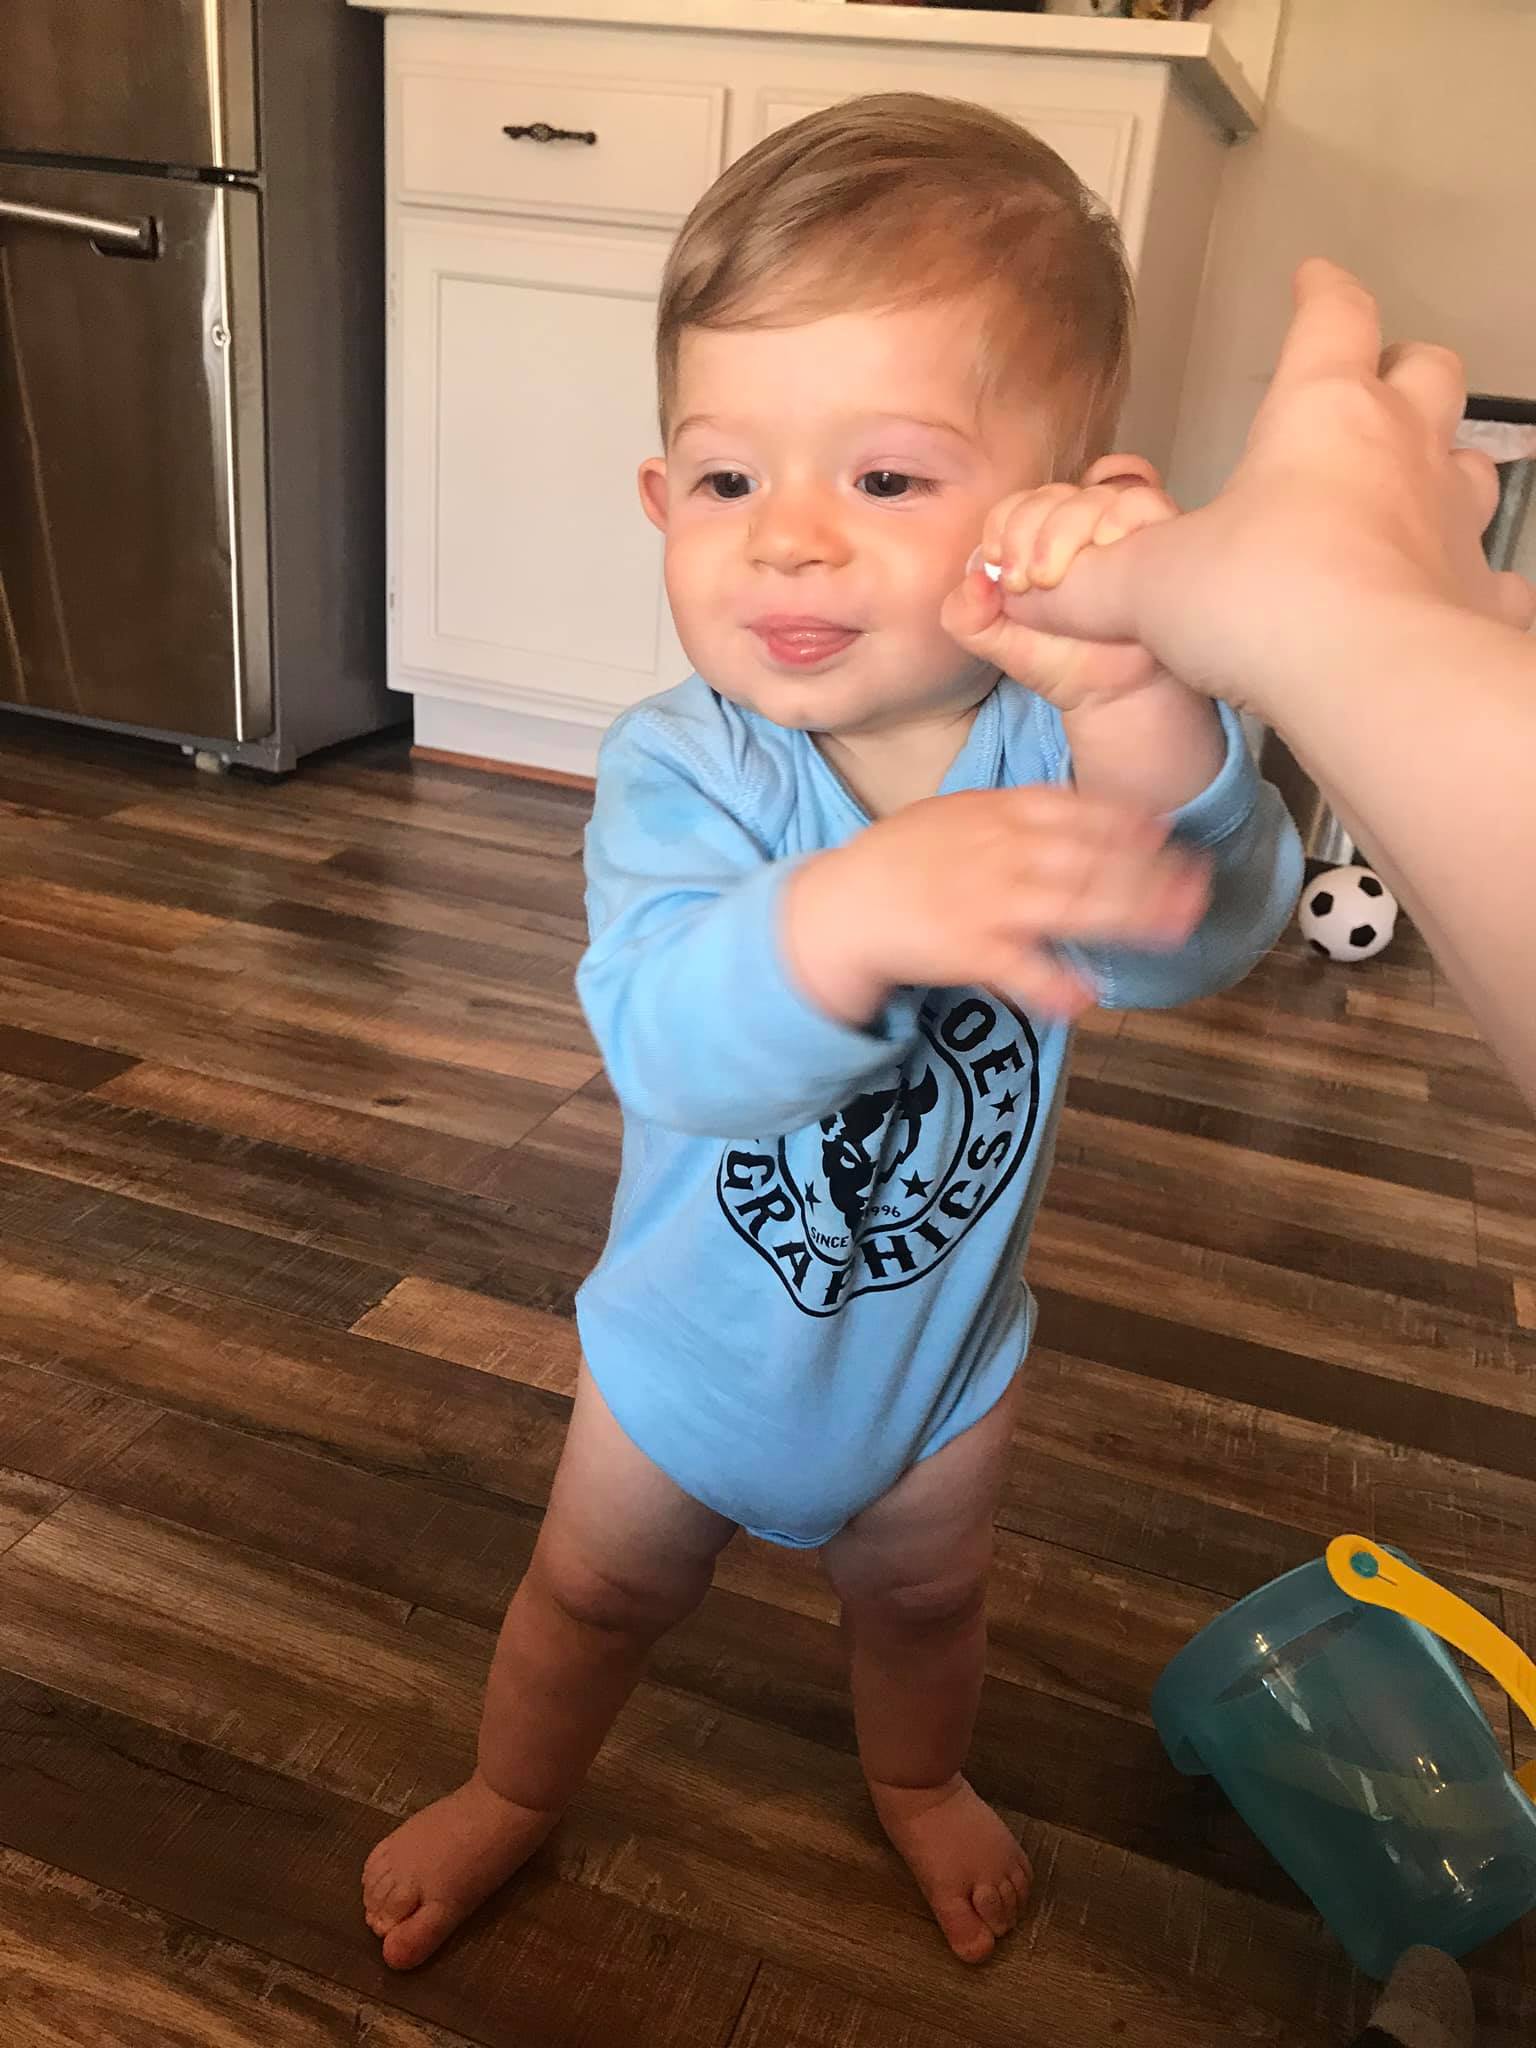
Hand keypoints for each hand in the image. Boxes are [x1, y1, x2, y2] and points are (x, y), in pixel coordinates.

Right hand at [783, 785, 1209, 1025]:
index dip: (1131, 824)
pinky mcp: (965, 951)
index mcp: (998, 813)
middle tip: (1200, 888)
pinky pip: (1017, 970)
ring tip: (1175, 932)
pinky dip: (1052, 986)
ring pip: (1069, 908)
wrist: (842, 905)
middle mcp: (1000, 853)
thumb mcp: (964, 813)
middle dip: (1150, 874)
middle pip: (1089, 860)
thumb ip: (1028, 814)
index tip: (1175, 835)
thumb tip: (1112, 820)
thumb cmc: (908, 860)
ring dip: (1127, 919)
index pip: (1078, 812)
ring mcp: (984, 902)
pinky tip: (1087, 998)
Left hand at [941, 456, 1178, 713]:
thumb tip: (975, 580)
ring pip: (1093, 496)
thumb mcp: (996, 644)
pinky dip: (1120, 515)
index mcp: (1037, 539)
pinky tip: (1105, 546)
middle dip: (1028, 532)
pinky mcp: (1159, 537)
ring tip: (1055, 580)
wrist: (1110, 693)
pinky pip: (1145, 502)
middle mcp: (1078, 527)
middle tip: (1026, 583)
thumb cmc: (1058, 661)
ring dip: (1065, 529)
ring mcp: (1119, 529)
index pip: (1017, 506)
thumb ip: (965, 616)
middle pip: (1052, 496)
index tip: (998, 567)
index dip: (1003, 526)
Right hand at [974, 261, 1535, 719]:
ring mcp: (1450, 520)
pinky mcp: (1477, 593)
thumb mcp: (1147, 587)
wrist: (1373, 679)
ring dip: (1438, 464)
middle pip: (1426, 372)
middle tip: (1370, 382)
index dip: (1320, 294)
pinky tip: (1438, 600)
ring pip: (1466, 461)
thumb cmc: (1266, 601)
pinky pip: (1483, 575)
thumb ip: (1086, 586)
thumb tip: (1019, 591)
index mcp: (1321, 414)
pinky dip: (1463, 578)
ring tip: (1404, 487)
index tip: (1312, 280)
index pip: (1332, 318)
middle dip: (1400, 368)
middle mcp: (1400, 449)